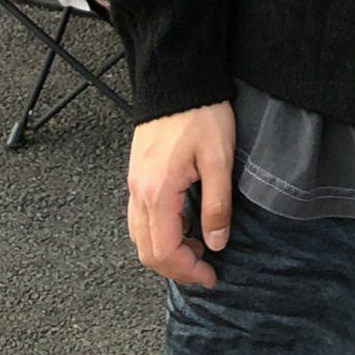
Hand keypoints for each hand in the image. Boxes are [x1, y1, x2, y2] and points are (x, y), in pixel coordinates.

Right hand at [126, 100, 235, 288]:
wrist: (179, 78)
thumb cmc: (201, 113)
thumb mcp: (219, 159)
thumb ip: (217, 205)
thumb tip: (215, 243)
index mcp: (158, 192)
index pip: (165, 251)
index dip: (188, 270)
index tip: (212, 276)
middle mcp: (139, 192)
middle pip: (147, 251)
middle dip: (176, 267)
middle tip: (205, 270)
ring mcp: (135, 183)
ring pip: (140, 236)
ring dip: (166, 251)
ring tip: (198, 248)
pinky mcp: (139, 174)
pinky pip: (141, 217)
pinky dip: (159, 232)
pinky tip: (184, 224)